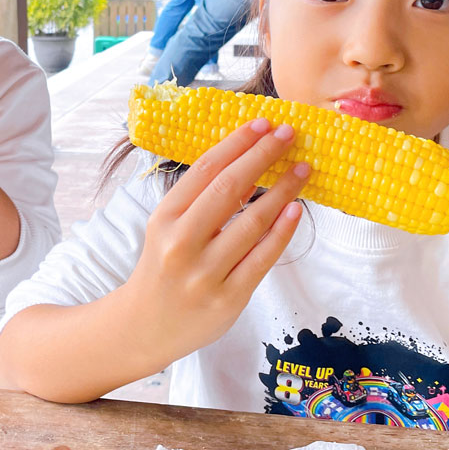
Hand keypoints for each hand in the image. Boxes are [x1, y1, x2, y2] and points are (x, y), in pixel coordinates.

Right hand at [122, 119, 308, 366]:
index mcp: (165, 218)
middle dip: (263, 155)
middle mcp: (182, 243)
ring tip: (303, 170)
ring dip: (283, 190)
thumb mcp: (167, 228)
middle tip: (289, 134)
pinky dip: (282, 231)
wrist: (145, 326)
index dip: (237, 143)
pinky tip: (296, 210)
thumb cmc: (162, 267)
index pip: (205, 169)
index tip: (263, 123)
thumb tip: (248, 161)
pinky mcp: (228, 298)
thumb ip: (200, 200)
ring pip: (252, 222)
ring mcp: (205, 273)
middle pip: (230, 188)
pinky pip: (263, 258)